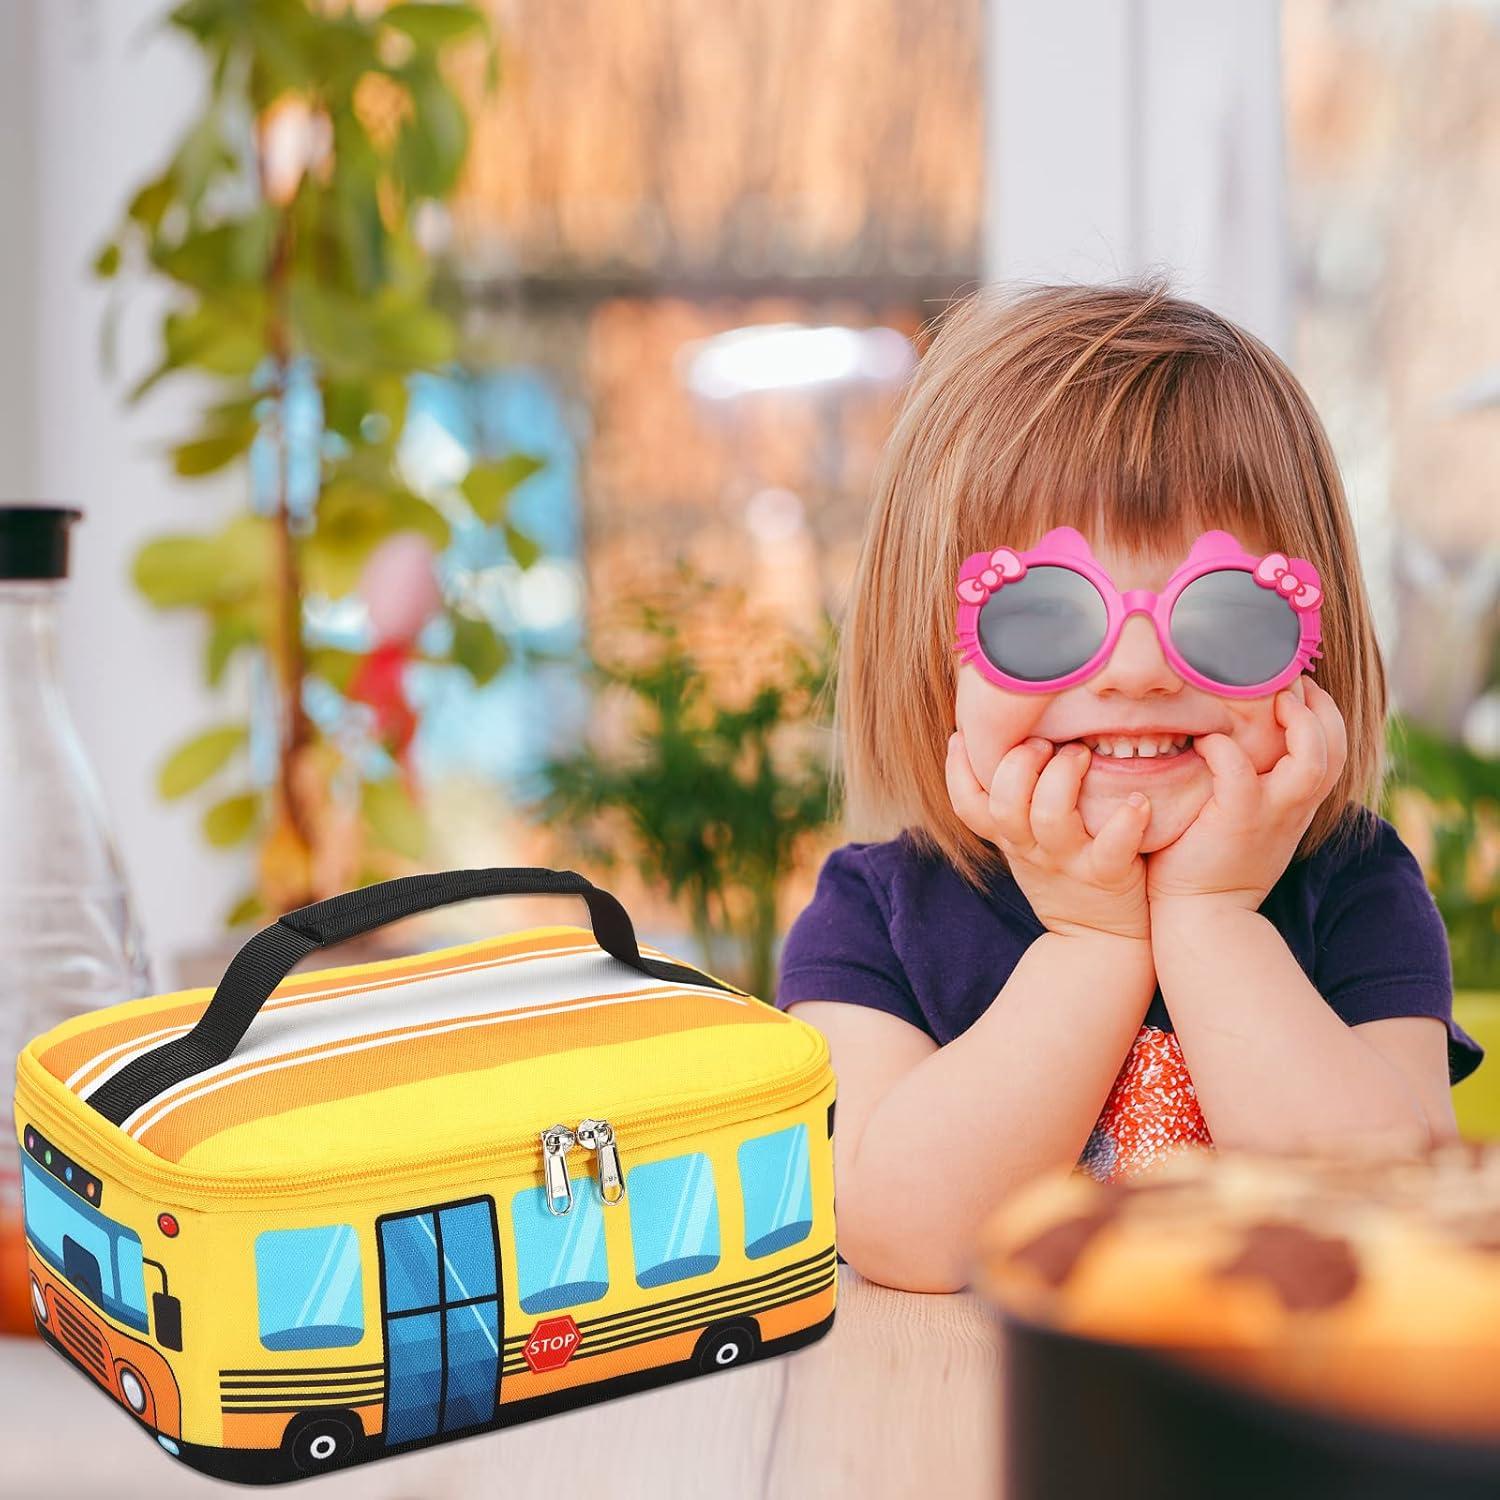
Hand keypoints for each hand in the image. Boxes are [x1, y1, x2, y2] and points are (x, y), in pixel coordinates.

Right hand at [945, 728, 1152, 942]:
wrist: (1099, 941)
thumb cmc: (1065, 877)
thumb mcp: (1026, 846)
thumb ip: (1015, 804)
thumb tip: (1004, 744)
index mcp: (1010, 838)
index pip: (967, 805)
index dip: (957, 770)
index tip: (963, 735)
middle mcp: (1031, 849)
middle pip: (1004, 805)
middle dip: (1019, 763)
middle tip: (1044, 743)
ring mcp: (1068, 862)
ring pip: (1050, 818)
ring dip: (1064, 777)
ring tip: (1082, 754)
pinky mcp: (1107, 876)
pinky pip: (1112, 848)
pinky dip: (1126, 821)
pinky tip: (1138, 801)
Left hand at [1145, 677, 1347, 914]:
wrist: (1201, 916)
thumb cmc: (1210, 863)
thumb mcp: (1246, 820)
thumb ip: (1252, 784)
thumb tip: (1232, 739)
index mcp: (1297, 804)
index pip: (1333, 750)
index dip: (1323, 714)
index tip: (1299, 689)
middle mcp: (1293, 807)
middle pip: (1336, 748)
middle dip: (1320, 708)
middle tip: (1290, 681)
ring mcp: (1270, 814)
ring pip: (1311, 760)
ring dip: (1297, 723)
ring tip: (1271, 701)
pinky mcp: (1236, 821)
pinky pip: (1238, 772)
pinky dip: (1223, 749)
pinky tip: (1205, 741)